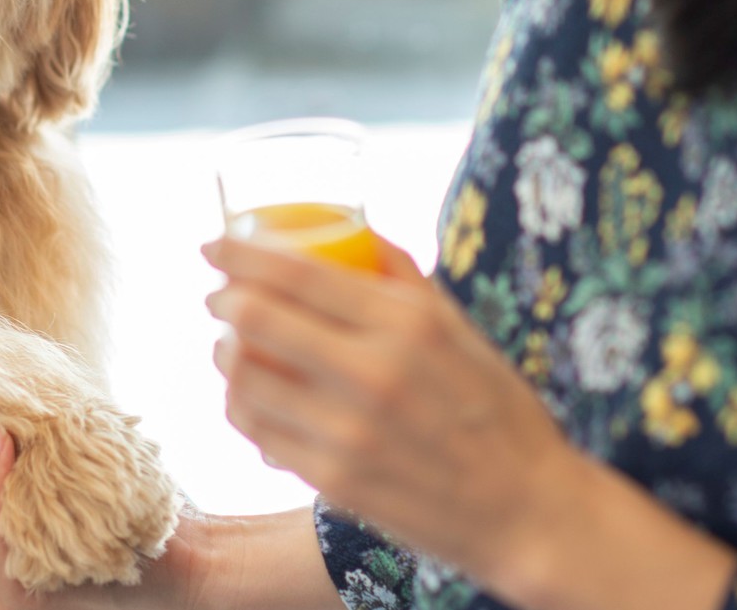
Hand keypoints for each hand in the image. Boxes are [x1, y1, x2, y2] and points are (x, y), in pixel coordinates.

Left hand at [203, 238, 735, 609]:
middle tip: (219, 296)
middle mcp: (372, 374)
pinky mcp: (333, 481)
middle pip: (256, 320)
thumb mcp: (460, 327)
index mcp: (406, 324)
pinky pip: (260, 434)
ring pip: (244, 380)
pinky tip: (252, 399)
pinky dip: (244, 409)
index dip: (238, 256)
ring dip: (224, 356)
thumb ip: (401, 274)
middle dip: (223, 301)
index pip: (295, 274)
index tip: (211, 247)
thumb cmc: (497, 410)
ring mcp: (347, 432)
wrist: (525, 509)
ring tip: (229, 347)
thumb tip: (351, 227)